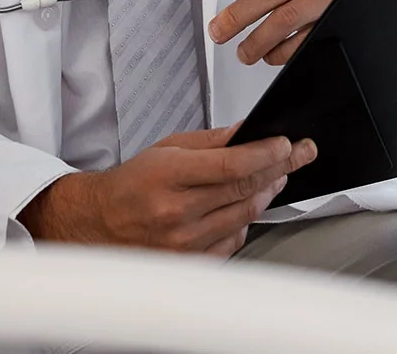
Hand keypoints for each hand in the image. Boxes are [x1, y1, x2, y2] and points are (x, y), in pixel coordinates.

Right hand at [21, 126, 314, 255]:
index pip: (232, 164)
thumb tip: (249, 132)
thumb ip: (211, 142)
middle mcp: (176, 213)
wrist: (99, 224)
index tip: (288, 144)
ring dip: (267, 194)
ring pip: (246, 216)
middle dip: (279, 168)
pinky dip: (246, 222)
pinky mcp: (191, 264)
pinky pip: (235, 241)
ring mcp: (185, 243)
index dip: (267, 153)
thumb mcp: (166, 149)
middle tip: (298, 155)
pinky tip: (246, 207)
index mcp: (168, 177)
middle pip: (245, 189)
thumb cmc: (131, 185)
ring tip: (275, 177)